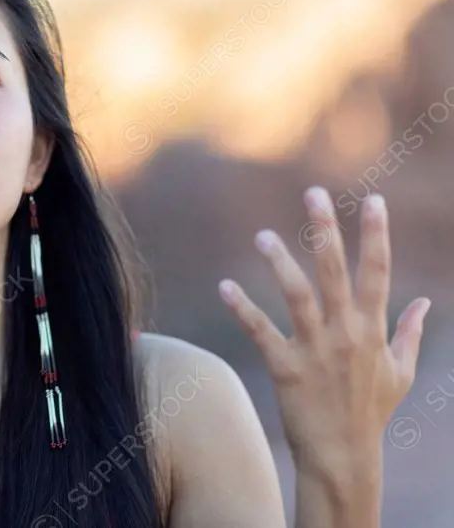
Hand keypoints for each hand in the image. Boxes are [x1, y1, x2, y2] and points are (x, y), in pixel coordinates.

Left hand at [218, 187, 429, 480]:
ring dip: (280, 263)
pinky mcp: (286, 368)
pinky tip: (225, 287)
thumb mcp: (400, 372)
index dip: (377, 235)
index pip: (378, 272)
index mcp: (373, 329)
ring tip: (263, 235)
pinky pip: (261, 332)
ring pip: (297, 296)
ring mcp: (315, 350)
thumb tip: (425, 302)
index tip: (374, 200)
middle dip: (326, 230)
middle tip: (313, 193)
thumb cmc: (371, 412)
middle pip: (336, 272)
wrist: (343, 456)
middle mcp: (345, 333)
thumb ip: (411, 333)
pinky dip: (243, 309)